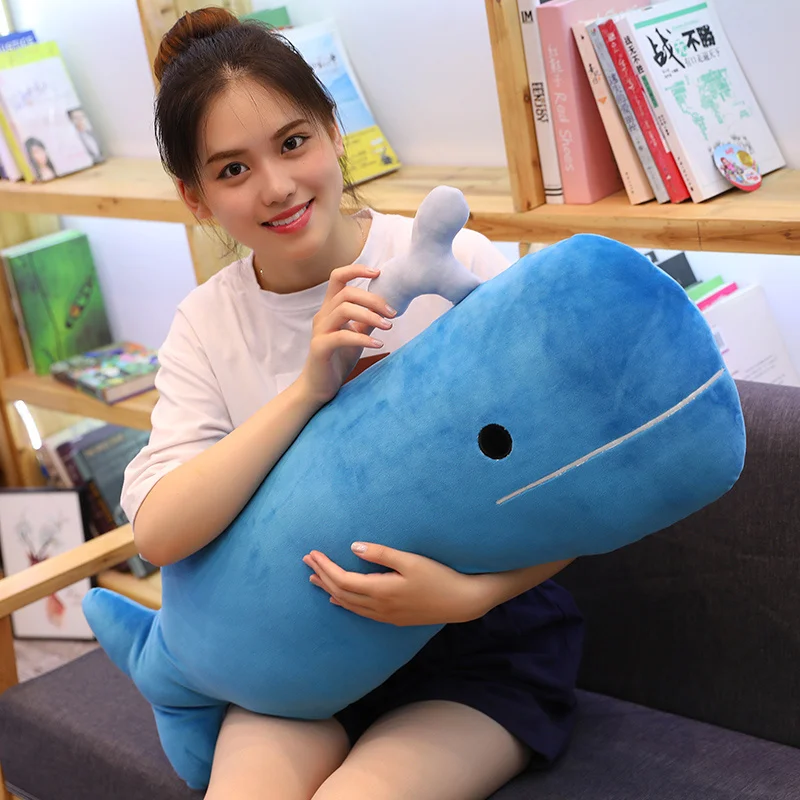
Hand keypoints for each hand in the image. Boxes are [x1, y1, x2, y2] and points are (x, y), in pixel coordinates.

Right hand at [297, 264, 396, 406]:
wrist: (318, 387)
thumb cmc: (337, 359)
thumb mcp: (356, 335)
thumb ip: (366, 321)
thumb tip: (387, 308)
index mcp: (330, 309)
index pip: (338, 278)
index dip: (356, 270)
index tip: (378, 272)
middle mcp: (322, 316)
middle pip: (347, 293)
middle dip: (373, 299)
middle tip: (393, 313)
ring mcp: (320, 331)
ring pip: (344, 310)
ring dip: (370, 316)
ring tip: (388, 326)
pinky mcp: (320, 348)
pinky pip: (342, 336)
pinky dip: (363, 339)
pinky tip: (378, 345)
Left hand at [303, 543, 485, 626]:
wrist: (461, 601)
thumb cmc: (439, 577)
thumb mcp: (411, 560)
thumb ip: (381, 553)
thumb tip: (354, 546)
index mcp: (381, 590)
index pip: (343, 580)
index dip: (325, 568)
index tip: (313, 554)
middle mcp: (379, 607)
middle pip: (341, 593)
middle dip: (322, 577)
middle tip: (307, 562)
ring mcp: (385, 615)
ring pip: (348, 605)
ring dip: (330, 590)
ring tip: (314, 580)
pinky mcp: (392, 618)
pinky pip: (359, 612)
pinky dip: (344, 603)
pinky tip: (338, 600)